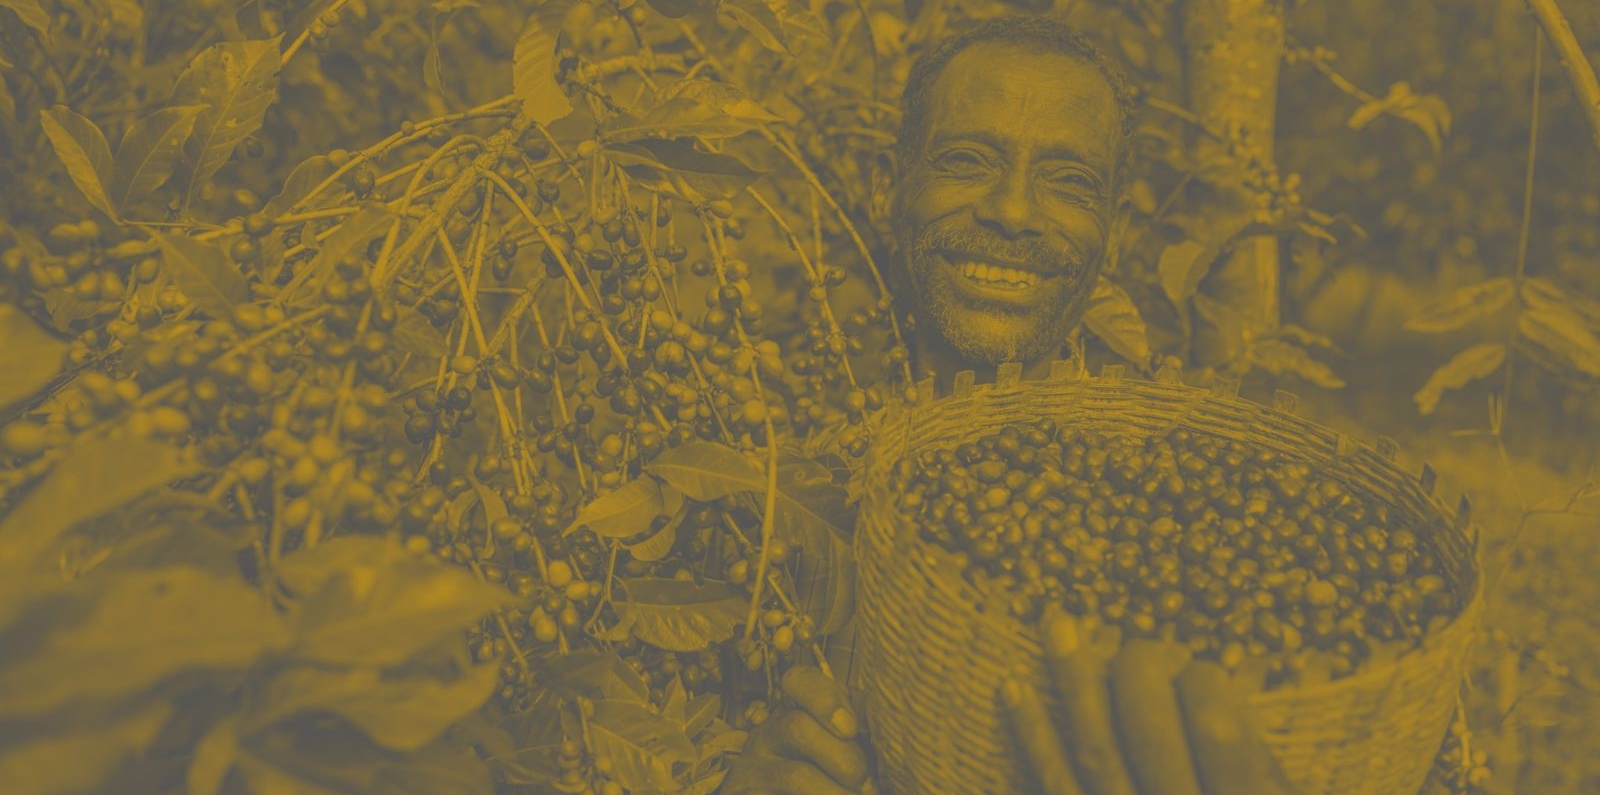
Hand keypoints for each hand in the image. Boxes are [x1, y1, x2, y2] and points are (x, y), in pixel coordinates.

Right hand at [722, 665, 874, 794]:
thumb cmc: (836, 777)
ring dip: (836, 792)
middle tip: (868, 785)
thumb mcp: (849, 747)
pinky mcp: (748, 794)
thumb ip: (866, 728)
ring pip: (795, 774)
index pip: (799, 681)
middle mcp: (768, 734)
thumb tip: (894, 725)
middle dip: (843, 757)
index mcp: (796, 712)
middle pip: (797, 726)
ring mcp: (753, 770)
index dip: (825, 698)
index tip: (852, 728)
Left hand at [1001, 607, 1298, 794]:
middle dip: (1132, 670)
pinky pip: (1047, 787)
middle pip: (1144, 730)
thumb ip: (1260, 769)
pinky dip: (1028, 736)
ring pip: (1089, 752)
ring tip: (1054, 623)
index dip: (1206, 683)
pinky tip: (1011, 688)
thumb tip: (1227, 688)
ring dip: (1067, 683)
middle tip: (1129, 637)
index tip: (1202, 668)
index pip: (1219, 725)